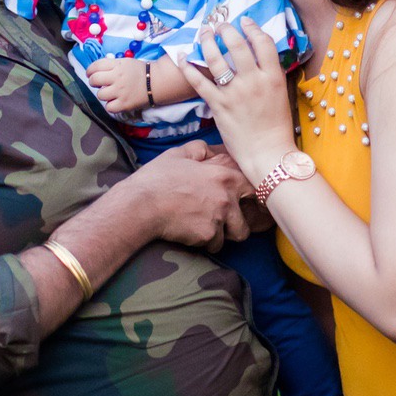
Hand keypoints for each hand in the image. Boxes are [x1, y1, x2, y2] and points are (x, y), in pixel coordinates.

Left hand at [84, 56, 150, 113]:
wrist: (156, 82)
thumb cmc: (139, 71)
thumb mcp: (125, 62)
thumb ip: (111, 65)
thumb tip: (95, 70)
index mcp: (117, 65)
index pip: (95, 66)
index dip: (90, 70)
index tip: (90, 74)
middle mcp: (117, 78)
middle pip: (95, 80)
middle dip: (93, 82)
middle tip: (98, 84)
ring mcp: (121, 92)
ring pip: (100, 95)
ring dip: (103, 94)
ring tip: (110, 93)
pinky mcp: (125, 104)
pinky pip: (109, 107)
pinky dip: (110, 105)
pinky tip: (115, 101)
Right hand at [116, 141, 251, 250]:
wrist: (140, 204)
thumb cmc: (157, 178)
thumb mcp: (177, 155)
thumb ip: (199, 150)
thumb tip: (208, 150)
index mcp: (223, 176)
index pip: (255, 188)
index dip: (251, 197)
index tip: (245, 203)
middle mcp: (226, 198)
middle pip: (246, 220)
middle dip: (237, 224)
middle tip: (222, 223)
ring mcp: (219, 218)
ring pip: (233, 235)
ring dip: (221, 235)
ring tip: (203, 228)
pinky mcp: (208, 235)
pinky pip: (214, 245)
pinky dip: (204, 243)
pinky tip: (189, 233)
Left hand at [176, 19, 295, 183]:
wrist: (268, 153)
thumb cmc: (277, 127)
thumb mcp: (281, 95)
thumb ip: (272, 76)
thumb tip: (262, 60)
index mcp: (273, 77)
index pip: (263, 43)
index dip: (253, 28)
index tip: (245, 21)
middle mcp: (254, 81)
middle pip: (237, 45)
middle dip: (226, 29)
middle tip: (219, 24)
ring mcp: (234, 92)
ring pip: (216, 58)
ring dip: (207, 41)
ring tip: (204, 32)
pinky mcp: (218, 105)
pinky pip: (199, 81)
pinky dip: (187, 67)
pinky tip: (182, 56)